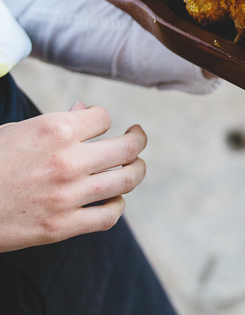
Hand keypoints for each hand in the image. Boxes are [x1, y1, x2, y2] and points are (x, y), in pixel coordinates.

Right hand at [0, 104, 146, 251]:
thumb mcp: (15, 132)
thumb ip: (56, 122)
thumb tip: (85, 110)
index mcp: (54, 129)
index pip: (104, 117)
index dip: (101, 120)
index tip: (97, 125)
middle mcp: (67, 160)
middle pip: (128, 147)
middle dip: (137, 140)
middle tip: (136, 137)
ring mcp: (67, 195)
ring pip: (127, 179)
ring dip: (136, 170)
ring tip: (134, 166)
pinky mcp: (62, 227)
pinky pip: (109, 216)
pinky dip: (117, 206)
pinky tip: (113, 199)